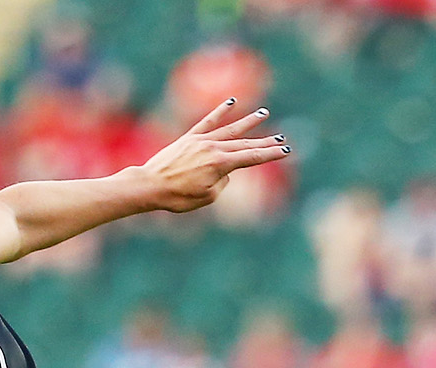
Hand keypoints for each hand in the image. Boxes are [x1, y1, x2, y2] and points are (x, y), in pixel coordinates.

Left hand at [137, 99, 289, 213]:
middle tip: (282, 139)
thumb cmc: (177, 197)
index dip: (270, 154)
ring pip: (230, 129)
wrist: (150, 185)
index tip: (285, 151)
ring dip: (249, 122)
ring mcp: (201, 140)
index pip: (251, 158)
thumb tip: (225, 171)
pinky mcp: (189, 137)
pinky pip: (208, 122)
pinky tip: (231, 102)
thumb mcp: (207, 196)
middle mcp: (213, 148)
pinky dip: (220, 111)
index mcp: (220, 164)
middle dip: (265, 142)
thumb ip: (222, 182)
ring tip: (264, 113)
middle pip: (245, 143)